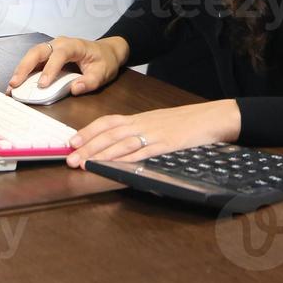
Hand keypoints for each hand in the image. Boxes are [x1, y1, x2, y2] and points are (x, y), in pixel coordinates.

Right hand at [7, 36, 128, 97]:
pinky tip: (17, 82)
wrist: (106, 51)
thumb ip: (90, 81)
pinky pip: (34, 60)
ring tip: (12, 86)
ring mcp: (52, 47)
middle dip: (25, 67)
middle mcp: (59, 43)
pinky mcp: (48, 54)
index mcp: (74, 45)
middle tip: (15, 83)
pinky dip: (24, 70)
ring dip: (21, 69)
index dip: (50, 69)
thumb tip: (75, 89)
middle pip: (38, 51)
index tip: (42, 85)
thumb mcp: (103, 73)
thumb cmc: (104, 61)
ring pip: (32, 54)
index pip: (59, 55)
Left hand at [64, 100, 241, 167]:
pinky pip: (141, 153)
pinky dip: (125, 159)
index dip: (89, 131)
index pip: (108, 122)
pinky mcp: (165, 145)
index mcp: (141, 117)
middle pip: (109, 133)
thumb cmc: (188, 121)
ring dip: (99, 154)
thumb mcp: (160, 123)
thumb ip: (143, 131)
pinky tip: (113, 165)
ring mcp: (154, 134)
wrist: (213, 117)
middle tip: (69, 157)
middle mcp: (143, 123)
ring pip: (120, 143)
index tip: (73, 141)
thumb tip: (123, 145)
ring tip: (83, 164)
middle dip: (87, 146)